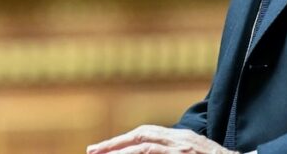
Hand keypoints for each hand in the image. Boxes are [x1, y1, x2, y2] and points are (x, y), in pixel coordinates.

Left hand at [86, 125, 238, 153]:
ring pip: (147, 147)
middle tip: (92, 152)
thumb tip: (148, 151)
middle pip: (142, 136)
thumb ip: (175, 150)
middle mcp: (181, 140)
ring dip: (122, 152)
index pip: (145, 135)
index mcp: (181, 139)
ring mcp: (185, 150)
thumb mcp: (194, 152)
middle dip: (115, 144)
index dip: (121, 140)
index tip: (100, 149)